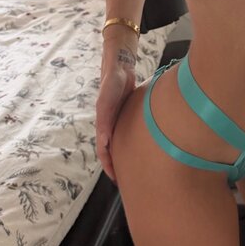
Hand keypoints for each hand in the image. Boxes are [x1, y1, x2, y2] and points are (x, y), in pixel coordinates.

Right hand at [95, 66, 135, 184]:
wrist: (120, 66)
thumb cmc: (112, 81)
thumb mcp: (106, 99)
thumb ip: (104, 116)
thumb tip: (104, 140)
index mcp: (103, 123)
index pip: (104, 150)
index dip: (108, 164)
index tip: (115, 178)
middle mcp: (110, 123)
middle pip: (112, 149)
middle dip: (117, 164)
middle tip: (126, 179)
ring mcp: (119, 119)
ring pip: (120, 141)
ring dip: (123, 154)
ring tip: (134, 167)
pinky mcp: (127, 113)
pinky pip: (128, 131)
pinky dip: (132, 141)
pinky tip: (141, 146)